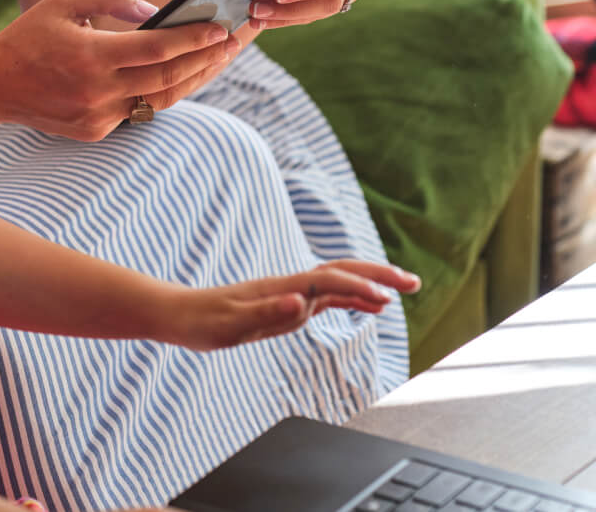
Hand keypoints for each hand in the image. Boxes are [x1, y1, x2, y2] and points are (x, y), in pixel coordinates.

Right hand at [0, 0, 236, 139]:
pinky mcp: (95, 131)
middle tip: (232, 41)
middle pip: (167, 77)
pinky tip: (182, 76)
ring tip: (217, 59)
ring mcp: (98, 116)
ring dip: (194, 80)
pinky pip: (138, 111)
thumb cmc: (30, 36)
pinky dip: (162, 92)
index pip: (157, 49)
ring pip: (160, 100)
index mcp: (90, 55)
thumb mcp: (63, 1)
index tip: (221, 27)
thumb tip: (151, 10)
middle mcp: (97, 91)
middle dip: (205, 59)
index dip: (193, 39)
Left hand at [163, 260, 421, 351]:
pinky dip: (355, 299)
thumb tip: (300, 302)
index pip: (329, 282)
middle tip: (414, 282)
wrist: (180, 315)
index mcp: (281, 289)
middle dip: (379, 274)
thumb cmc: (202, 321)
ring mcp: (291, 294)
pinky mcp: (288, 305)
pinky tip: (371, 307)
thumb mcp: (230, 324)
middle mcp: (291, 287)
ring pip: (341, 282)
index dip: (358, 288)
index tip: (385, 299)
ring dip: (373, 282)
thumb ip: (266, 312)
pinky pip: (330, 298)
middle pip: (343, 271)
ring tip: (405, 289)